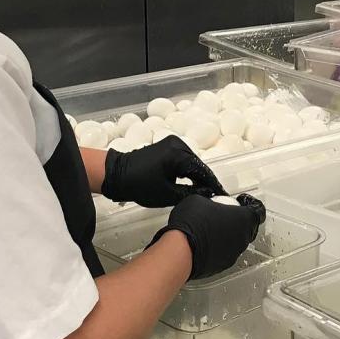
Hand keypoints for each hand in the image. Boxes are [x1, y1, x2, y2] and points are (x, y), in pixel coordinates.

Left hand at [101, 135, 224, 207]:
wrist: (117, 174)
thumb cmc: (139, 185)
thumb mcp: (168, 194)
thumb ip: (191, 193)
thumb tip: (207, 193)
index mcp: (178, 154)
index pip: (202, 170)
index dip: (212, 184)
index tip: (222, 194)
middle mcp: (177, 144)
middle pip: (198, 164)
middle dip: (206, 179)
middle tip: (215, 194)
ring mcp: (171, 143)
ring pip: (191, 161)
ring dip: (197, 174)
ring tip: (205, 190)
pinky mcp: (166, 146)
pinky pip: (183, 158)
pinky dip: (188, 169)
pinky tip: (192, 181)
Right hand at [148, 193, 265, 280]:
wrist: (180, 251)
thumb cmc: (192, 225)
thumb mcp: (198, 200)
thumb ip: (209, 202)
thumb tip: (205, 205)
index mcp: (244, 219)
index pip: (258, 211)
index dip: (250, 205)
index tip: (242, 202)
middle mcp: (243, 238)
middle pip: (248, 227)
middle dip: (237, 221)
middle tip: (223, 214)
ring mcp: (234, 254)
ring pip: (235, 242)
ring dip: (226, 236)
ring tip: (210, 229)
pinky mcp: (222, 266)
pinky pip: (223, 254)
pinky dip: (217, 248)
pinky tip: (203, 243)